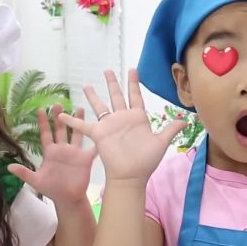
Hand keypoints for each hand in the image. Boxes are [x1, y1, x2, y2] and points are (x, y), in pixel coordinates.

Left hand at [8, 105, 95, 204]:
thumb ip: (24, 172)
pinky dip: (96, 141)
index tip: (40, 109)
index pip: (45, 134)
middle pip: (60, 129)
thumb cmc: (51, 189)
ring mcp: (75, 153)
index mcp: (50, 152)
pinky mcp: (85, 159)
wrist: (67, 199)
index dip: (43, 122)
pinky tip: (100, 131)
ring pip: (76, 133)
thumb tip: (8, 167)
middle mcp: (62, 149)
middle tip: (58, 103)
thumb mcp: (36, 180)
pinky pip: (92, 148)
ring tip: (80, 108)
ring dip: (78, 121)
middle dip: (59, 116)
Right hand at [59, 69, 185, 183]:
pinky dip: (73, 121)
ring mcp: (110, 125)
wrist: (130, 175)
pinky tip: (61, 114)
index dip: (134, 83)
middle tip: (108, 71)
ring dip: (93, 96)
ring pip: (100, 106)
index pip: (135, 96)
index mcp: (137, 118)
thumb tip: (185, 120)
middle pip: (116, 96)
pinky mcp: (99, 134)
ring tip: (86, 85)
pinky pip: (83, 126)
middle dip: (112, 83)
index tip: (132, 69)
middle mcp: (122, 119)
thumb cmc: (146, 161)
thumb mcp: (161, 143)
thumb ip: (170, 129)